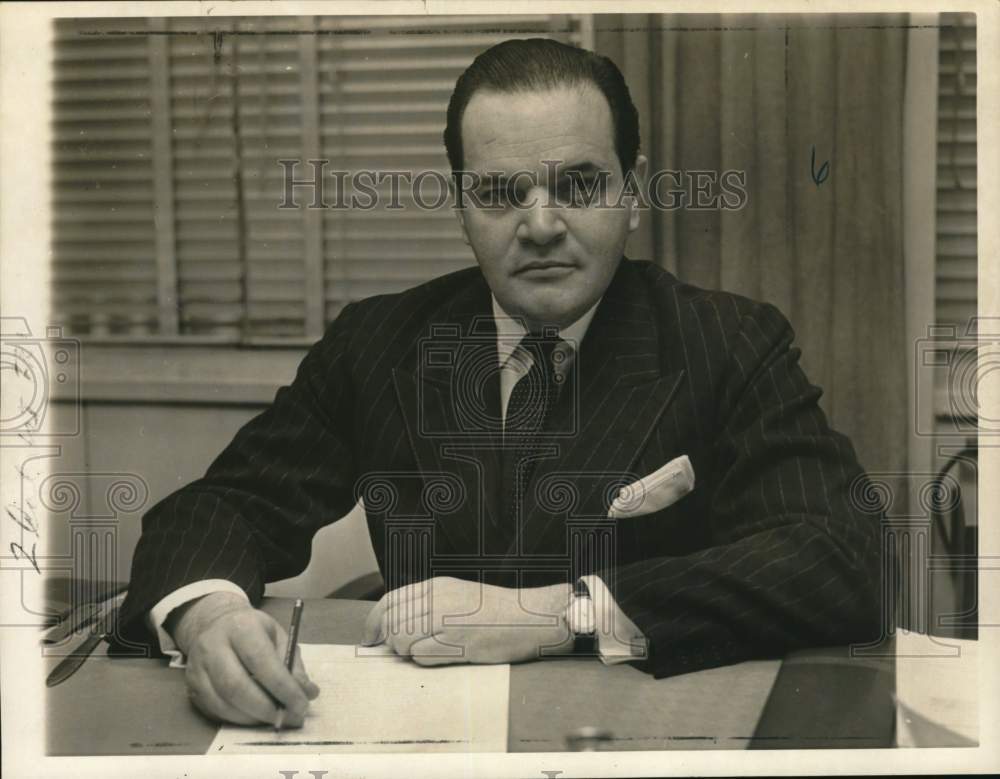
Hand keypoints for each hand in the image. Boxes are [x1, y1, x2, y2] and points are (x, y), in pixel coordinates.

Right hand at [167, 592, 319, 726]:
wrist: (216, 623)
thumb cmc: (254, 631)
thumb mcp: (278, 636)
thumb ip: (293, 665)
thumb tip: (309, 693)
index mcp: (241, 627)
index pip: (261, 661)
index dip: (282, 687)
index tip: (301, 704)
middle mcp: (213, 645)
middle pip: (236, 685)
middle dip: (265, 708)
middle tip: (286, 717)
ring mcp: (198, 667)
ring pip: (222, 702)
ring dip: (252, 718)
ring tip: (273, 718)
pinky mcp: (192, 686)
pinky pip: (214, 710)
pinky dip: (237, 719)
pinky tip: (254, 716)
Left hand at [361, 577, 573, 665]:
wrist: (532, 617)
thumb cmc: (497, 611)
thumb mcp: (458, 595)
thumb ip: (428, 604)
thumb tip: (396, 624)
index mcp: (436, 586)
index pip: (389, 601)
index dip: (373, 622)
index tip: (370, 638)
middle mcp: (437, 599)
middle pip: (392, 624)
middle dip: (392, 641)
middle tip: (408, 648)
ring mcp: (446, 620)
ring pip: (402, 641)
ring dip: (409, 651)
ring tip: (434, 649)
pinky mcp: (457, 642)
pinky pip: (422, 657)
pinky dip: (427, 660)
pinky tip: (446, 654)